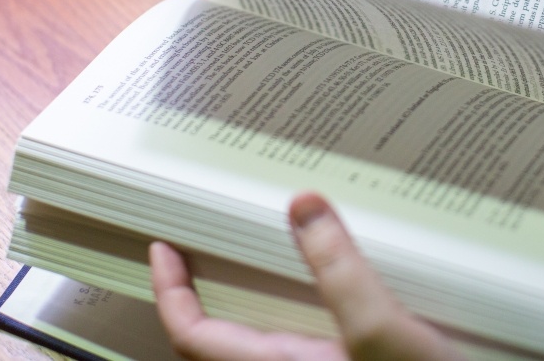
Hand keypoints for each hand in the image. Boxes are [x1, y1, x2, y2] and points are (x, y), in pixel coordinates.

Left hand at [150, 192, 461, 359]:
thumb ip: (340, 268)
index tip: (161, 247)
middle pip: (220, 338)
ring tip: (257, 250)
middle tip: (203, 242)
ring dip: (252, 297)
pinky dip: (300, 303)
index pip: (193, 334)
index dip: (169, 291)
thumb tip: (304, 205)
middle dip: (206, 290)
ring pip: (264, 338)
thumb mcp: (382, 329)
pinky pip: (306, 337)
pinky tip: (330, 277)